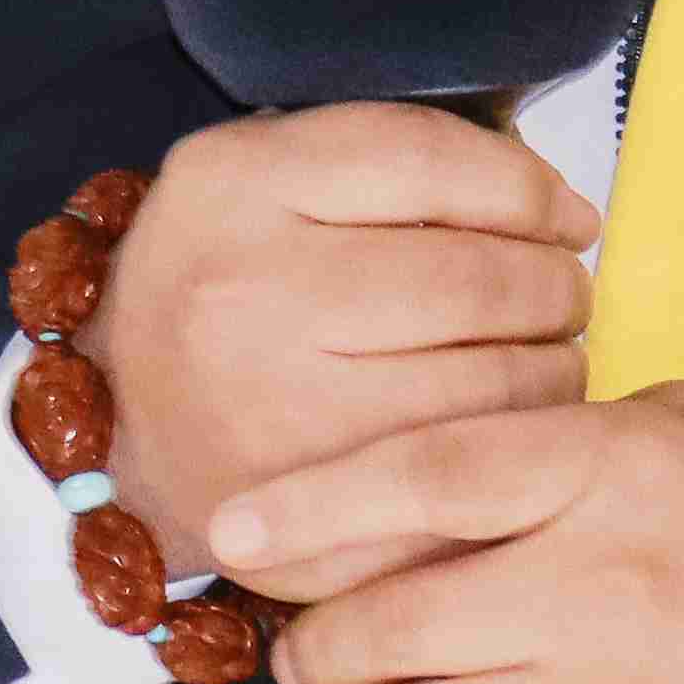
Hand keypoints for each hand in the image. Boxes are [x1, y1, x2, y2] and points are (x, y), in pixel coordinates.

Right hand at [89, 103, 596, 576]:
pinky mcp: (312, 519)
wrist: (116, 422)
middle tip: (560, 298)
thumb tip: (567, 215)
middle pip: (481, 280)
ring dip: (554, 368)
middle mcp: (240, 296)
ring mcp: (272, 418)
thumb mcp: (268, 176)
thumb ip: (394, 163)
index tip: (566, 219)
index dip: (531, 190)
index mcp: (230, 186)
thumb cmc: (226, 287)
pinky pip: (473, 479)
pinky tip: (507, 429)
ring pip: (497, 385)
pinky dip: (518, 452)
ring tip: (540, 360)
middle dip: (556, 286)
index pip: (432, 164)